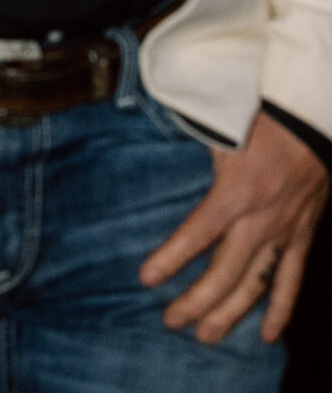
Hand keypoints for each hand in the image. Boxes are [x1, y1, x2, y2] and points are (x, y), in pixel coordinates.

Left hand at [140, 107, 328, 343]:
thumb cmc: (256, 118)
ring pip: (257, 284)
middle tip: (171, 321)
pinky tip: (267, 335)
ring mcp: (284, 232)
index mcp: (236, 191)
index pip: (198, 234)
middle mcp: (260, 220)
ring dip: (231, 313)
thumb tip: (148, 143)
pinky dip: (281, 309)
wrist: (307, 118)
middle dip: (197, 301)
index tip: (147, 279)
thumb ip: (188, 145)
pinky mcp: (302, 236)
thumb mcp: (218, 128)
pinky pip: (292, 279)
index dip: (172, 259)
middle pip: (226, 272)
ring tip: (206, 336)